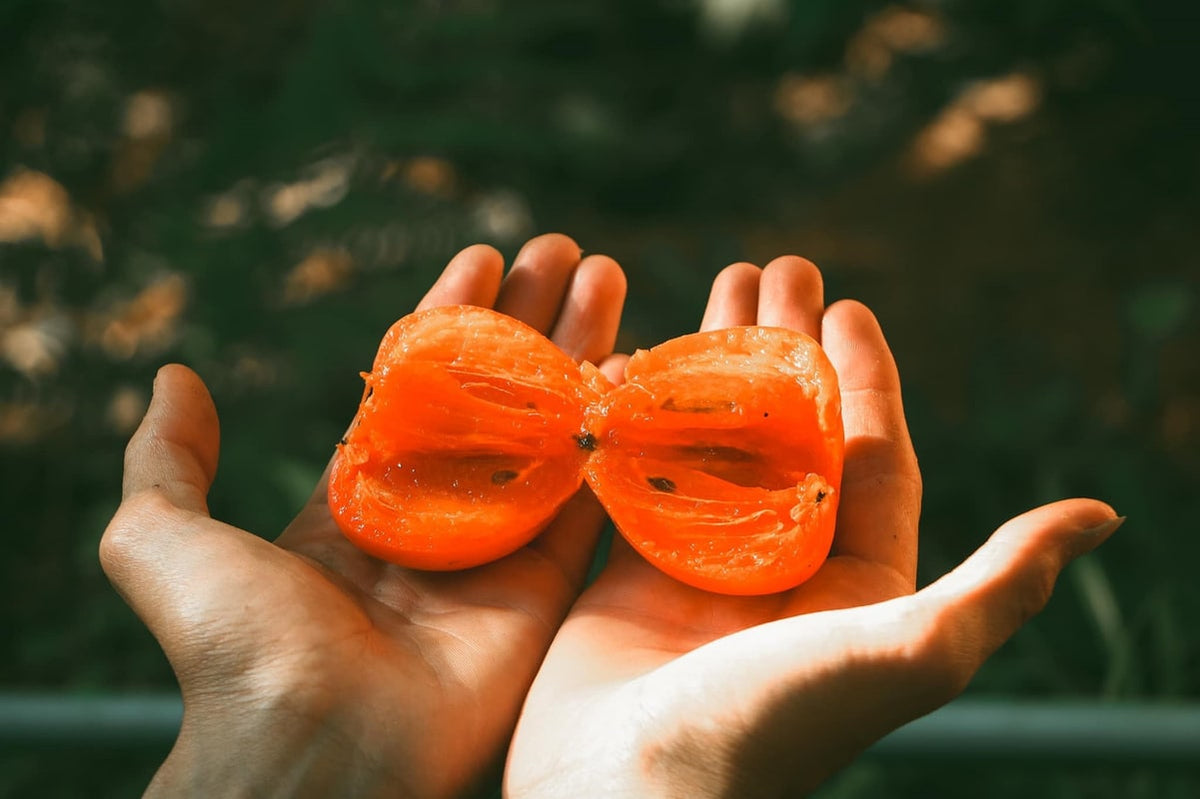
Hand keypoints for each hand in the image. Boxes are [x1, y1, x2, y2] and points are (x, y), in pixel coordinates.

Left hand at [100, 234, 626, 798]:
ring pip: (550, 430)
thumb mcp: (161, 537)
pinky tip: (633, 367)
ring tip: (609, 275)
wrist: (310, 746)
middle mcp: (435, 513)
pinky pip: (588, 499)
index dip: (450, 317)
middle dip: (531, 318)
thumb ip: (169, 457)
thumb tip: (175, 376)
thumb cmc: (233, 646)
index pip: (417, 385)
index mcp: (359, 497)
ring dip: (582, 353)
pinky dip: (611, 437)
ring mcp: (496, 547)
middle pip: (496, 393)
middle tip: (566, 250)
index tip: (483, 255)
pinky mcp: (546, 585)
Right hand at [504, 257, 1120, 797]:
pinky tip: (632, 359)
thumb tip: (1103, 516)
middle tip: (772, 269)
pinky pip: (642, 473)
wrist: (631, 795)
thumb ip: (1000, 585)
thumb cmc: (771, 728)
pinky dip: (641, 416)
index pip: (871, 454)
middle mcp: (781, 567)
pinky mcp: (630, 568)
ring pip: (714, 440)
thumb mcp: (908, 652)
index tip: (846, 304)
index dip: (865, 375)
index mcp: (856, 582)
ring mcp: (702, 565)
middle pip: (789, 431)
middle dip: (784, 347)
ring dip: (714, 364)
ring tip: (707, 291)